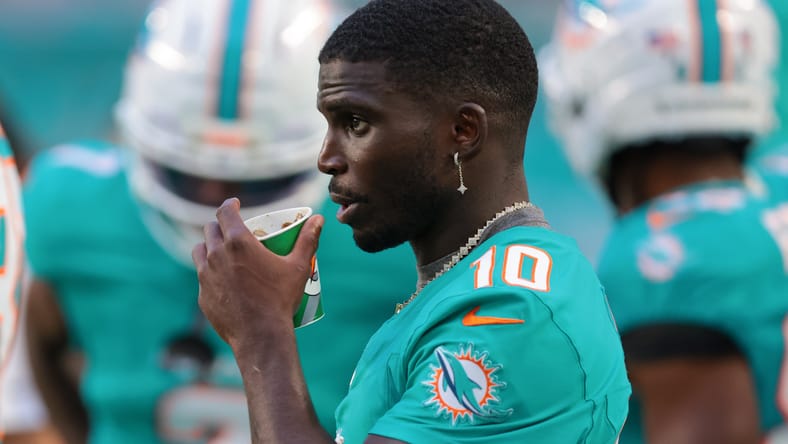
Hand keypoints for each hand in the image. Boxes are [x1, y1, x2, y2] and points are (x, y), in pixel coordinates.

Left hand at [192, 198, 323, 349]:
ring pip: (200, 251)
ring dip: (209, 246)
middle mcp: (217, 255)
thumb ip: (308, 240)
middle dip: (220, 226)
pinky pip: (202, 277)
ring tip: (221, 251)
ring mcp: (206, 276)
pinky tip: (222, 279)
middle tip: (233, 231)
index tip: (235, 204)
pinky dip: (210, 272)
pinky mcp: (203, 295)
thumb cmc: (281, 299)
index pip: (224, 213)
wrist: (260, 336)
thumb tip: (319, 219)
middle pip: (211, 230)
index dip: (229, 205)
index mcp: (238, 243)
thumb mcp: (298, 267)